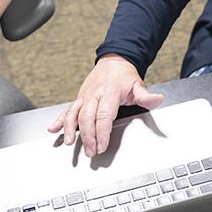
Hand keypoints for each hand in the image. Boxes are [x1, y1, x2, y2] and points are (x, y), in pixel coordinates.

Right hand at [47, 55, 163, 156]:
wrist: (113, 61)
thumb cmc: (125, 76)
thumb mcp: (138, 84)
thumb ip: (146, 96)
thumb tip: (157, 100)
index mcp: (109, 92)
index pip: (104, 115)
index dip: (102, 132)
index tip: (102, 145)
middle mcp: (94, 94)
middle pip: (87, 117)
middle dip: (87, 136)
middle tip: (90, 151)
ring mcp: (85, 96)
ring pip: (74, 113)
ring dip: (70, 129)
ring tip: (69, 142)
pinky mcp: (79, 98)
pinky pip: (68, 109)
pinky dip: (59, 120)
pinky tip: (53, 129)